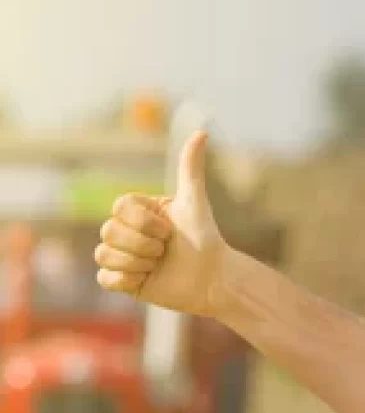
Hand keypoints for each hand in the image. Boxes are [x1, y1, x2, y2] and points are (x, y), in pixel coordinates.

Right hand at [95, 130, 225, 315]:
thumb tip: (202, 132)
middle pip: (108, 231)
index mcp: (138, 210)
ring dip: (136, 262)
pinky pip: (104, 278)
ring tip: (158, 265)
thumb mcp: (194, 201)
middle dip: (143, 244)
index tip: (169, 230)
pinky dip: (126, 279)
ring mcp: (123, 256)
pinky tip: (147, 279)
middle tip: (165, 250)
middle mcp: (127, 231)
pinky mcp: (123, 281)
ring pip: (103, 254)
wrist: (212, 278)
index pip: (119, 207)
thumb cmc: (204, 238)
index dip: (143, 222)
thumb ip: (190, 167)